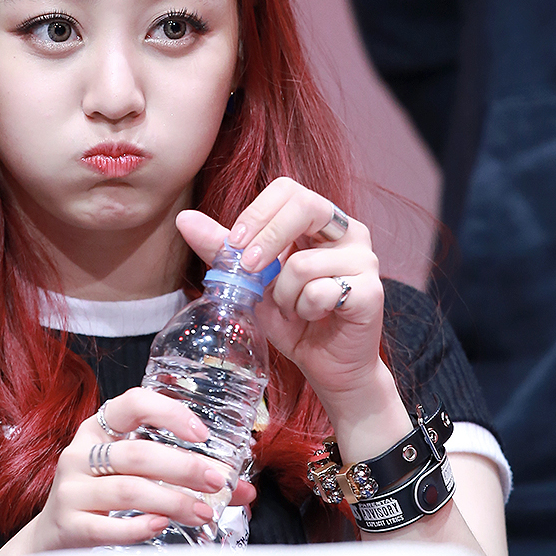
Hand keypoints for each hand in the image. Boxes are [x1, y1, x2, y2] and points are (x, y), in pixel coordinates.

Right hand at [3, 387, 256, 554]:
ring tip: (202, 512)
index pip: (132, 404)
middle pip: (137, 454)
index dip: (168, 413)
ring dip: (172, 501)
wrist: (54, 534)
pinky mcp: (68, 522)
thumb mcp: (133, 472)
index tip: (201, 433)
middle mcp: (81, 451)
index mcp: (100, 428)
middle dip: (184, 467)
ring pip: (127, 489)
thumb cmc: (103, 493)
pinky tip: (162, 526)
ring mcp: (71, 487)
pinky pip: (106, 525)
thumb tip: (242, 488)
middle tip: (218, 481)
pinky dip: (139, 527)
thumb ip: (182, 476)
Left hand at [176, 176, 384, 405]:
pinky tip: (314, 318)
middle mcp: (348, 231)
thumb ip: (223, 249)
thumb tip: (184, 218)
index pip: (288, 190)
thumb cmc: (291, 318)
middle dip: (267, 238)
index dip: (257, 213)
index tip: (235, 244)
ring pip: (304, 263)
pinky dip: (305, 310)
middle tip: (252, 270)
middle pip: (305, 206)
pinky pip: (321, 292)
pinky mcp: (371, 291)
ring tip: (293, 309)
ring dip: (284, 295)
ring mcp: (364, 259)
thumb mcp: (250, 280)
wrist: (325, 365)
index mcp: (320, 220)